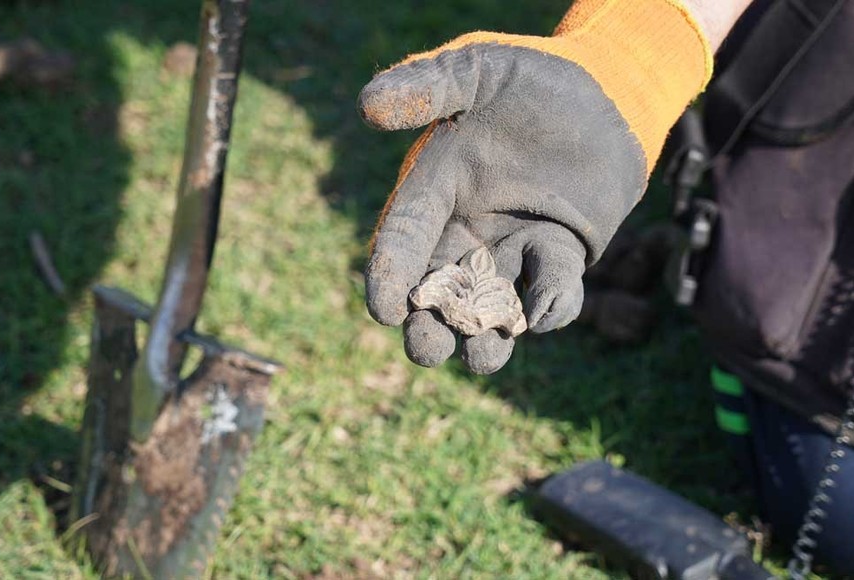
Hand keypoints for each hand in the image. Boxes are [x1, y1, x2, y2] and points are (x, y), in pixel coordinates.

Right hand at [359, 2, 710, 373]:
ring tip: (484, 355)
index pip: (404, 235)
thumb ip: (428, 86)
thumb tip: (368, 106)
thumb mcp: (479, 69)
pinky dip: (549, 308)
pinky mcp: (559, 254)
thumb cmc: (533, 77)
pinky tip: (546, 311)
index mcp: (438, 186)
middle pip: (438, 290)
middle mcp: (469, 225)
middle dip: (429, 326)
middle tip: (426, 349)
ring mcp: (513, 245)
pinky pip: (550, 293)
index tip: (383, 308)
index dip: (390, 272)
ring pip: (490, 309)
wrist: (604, 91)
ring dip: (486, 339)